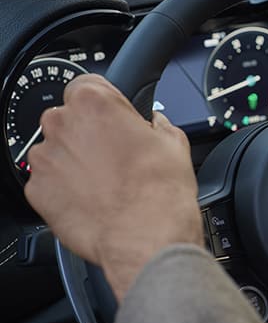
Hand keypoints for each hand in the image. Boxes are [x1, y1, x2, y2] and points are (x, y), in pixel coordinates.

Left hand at [24, 75, 202, 300]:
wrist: (146, 238)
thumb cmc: (160, 192)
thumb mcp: (175, 143)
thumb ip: (158, 124)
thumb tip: (155, 124)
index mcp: (94, 103)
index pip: (88, 84)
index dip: (107, 104)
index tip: (117, 119)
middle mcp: (61, 125)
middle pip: (69, 118)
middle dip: (89, 133)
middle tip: (117, 155)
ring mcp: (45, 159)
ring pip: (57, 151)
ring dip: (76, 161)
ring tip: (106, 183)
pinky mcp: (37, 191)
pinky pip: (48, 182)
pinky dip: (65, 189)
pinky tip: (94, 200)